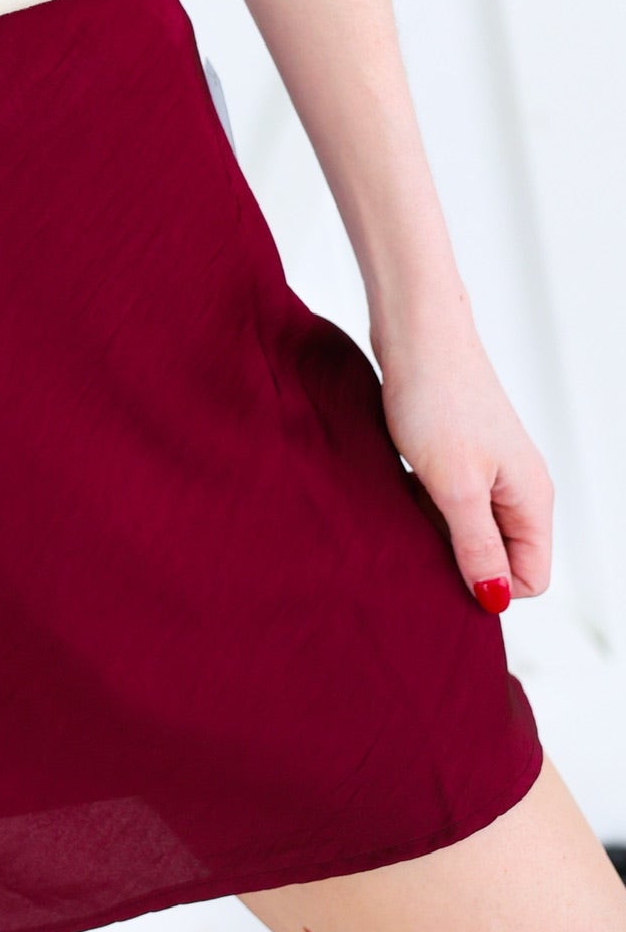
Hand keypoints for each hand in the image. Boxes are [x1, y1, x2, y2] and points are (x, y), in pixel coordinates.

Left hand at [379, 311, 552, 612]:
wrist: (415, 332)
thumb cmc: (437, 400)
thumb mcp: (455, 486)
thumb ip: (476, 546)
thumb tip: (495, 600)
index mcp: (531, 499)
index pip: (529, 578)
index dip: (487, 583)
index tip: (442, 561)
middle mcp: (518, 486)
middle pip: (499, 555)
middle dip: (457, 557)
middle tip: (416, 532)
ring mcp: (489, 467)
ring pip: (468, 527)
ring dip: (435, 526)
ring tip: (406, 500)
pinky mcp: (460, 451)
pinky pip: (447, 499)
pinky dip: (423, 499)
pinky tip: (401, 481)